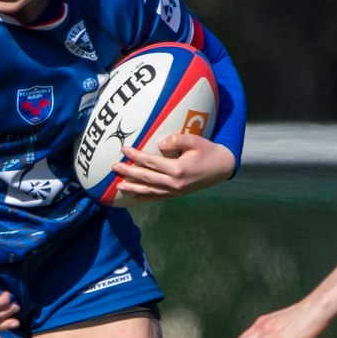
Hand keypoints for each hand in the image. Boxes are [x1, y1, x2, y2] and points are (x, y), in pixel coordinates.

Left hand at [110, 134, 234, 202]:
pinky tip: (134, 197)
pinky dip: (145, 197)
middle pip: (146, 177)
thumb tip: (159, 144)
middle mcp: (174, 183)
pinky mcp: (177, 194)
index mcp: (178, 169)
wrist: (222, 168)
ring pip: (149, 190)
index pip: (151, 162)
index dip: (136, 156)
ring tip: (118, 185)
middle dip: (129, 172)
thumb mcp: (196, 141)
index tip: (124, 149)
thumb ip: (178, 140)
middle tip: (114, 167)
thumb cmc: (209, 151)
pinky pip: (158, 197)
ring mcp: (175, 191)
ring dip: (133, 187)